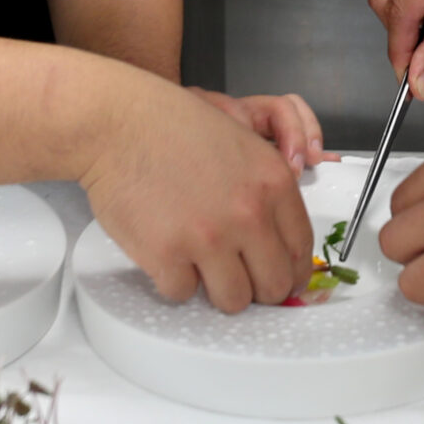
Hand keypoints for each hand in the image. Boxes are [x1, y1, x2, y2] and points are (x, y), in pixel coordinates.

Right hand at [81, 81, 314, 312]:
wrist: (122, 123)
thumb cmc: (177, 128)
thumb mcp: (245, 144)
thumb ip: (268, 192)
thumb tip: (280, 245)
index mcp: (274, 183)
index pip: (301, 251)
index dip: (292, 273)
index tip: (282, 279)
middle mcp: (249, 213)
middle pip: (273, 285)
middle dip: (258, 290)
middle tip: (240, 280)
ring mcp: (209, 237)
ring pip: (233, 300)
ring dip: (217, 290)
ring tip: (200, 265)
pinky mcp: (167, 254)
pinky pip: (183, 293)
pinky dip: (174, 280)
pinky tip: (167, 252)